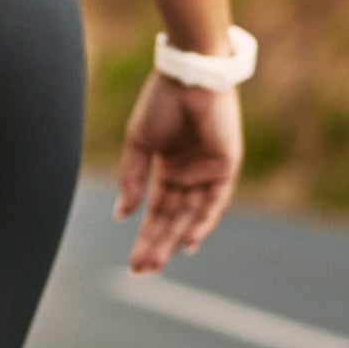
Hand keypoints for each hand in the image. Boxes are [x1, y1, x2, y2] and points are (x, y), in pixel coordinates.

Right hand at [115, 71, 242, 274]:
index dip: (145, 236)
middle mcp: (188, 176)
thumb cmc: (161, 102)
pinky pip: (215, 202)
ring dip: (173, 239)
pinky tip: (188, 242)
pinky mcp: (225, 167)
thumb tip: (123, 215)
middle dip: (156, 245)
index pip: (156, 212)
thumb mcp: (139, 144)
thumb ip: (132, 179)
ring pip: (190, 216)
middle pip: (172, 219)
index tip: (133, 262)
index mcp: (167, 169)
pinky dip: (203, 222)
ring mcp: (207, 172)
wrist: (188, 76)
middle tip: (141, 271)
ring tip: (155, 262)